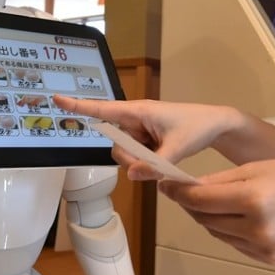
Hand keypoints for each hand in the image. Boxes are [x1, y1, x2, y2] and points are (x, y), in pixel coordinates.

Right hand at [52, 96, 274, 179]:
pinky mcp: (146, 139)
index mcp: (138, 111)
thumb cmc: (197, 127)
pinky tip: (165, 158)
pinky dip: (147, 161)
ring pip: (126, 152)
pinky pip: (136, 155)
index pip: (101, 110)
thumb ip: (154, 164)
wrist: (217, 125)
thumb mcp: (177, 148)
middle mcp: (134, 119)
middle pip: (115, 143)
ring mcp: (140, 130)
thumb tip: (131, 174)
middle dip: (130, 158)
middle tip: (156, 163)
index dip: (78, 106)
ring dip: (141, 161)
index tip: (56, 100)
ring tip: (166, 158)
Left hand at [159, 158, 274, 263]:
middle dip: (191, 204)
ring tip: (214, 201)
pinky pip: (234, 243)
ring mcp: (264, 248)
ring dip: (209, 218)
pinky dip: (228, 230)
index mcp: (254, 200)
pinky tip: (237, 216)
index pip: (200, 200)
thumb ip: (220, 180)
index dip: (178, 193)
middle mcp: (257, 228)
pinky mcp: (269, 259)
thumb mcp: (258, 167)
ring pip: (217, 233)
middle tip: (184, 190)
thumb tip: (188, 188)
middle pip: (205, 219)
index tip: (166, 184)